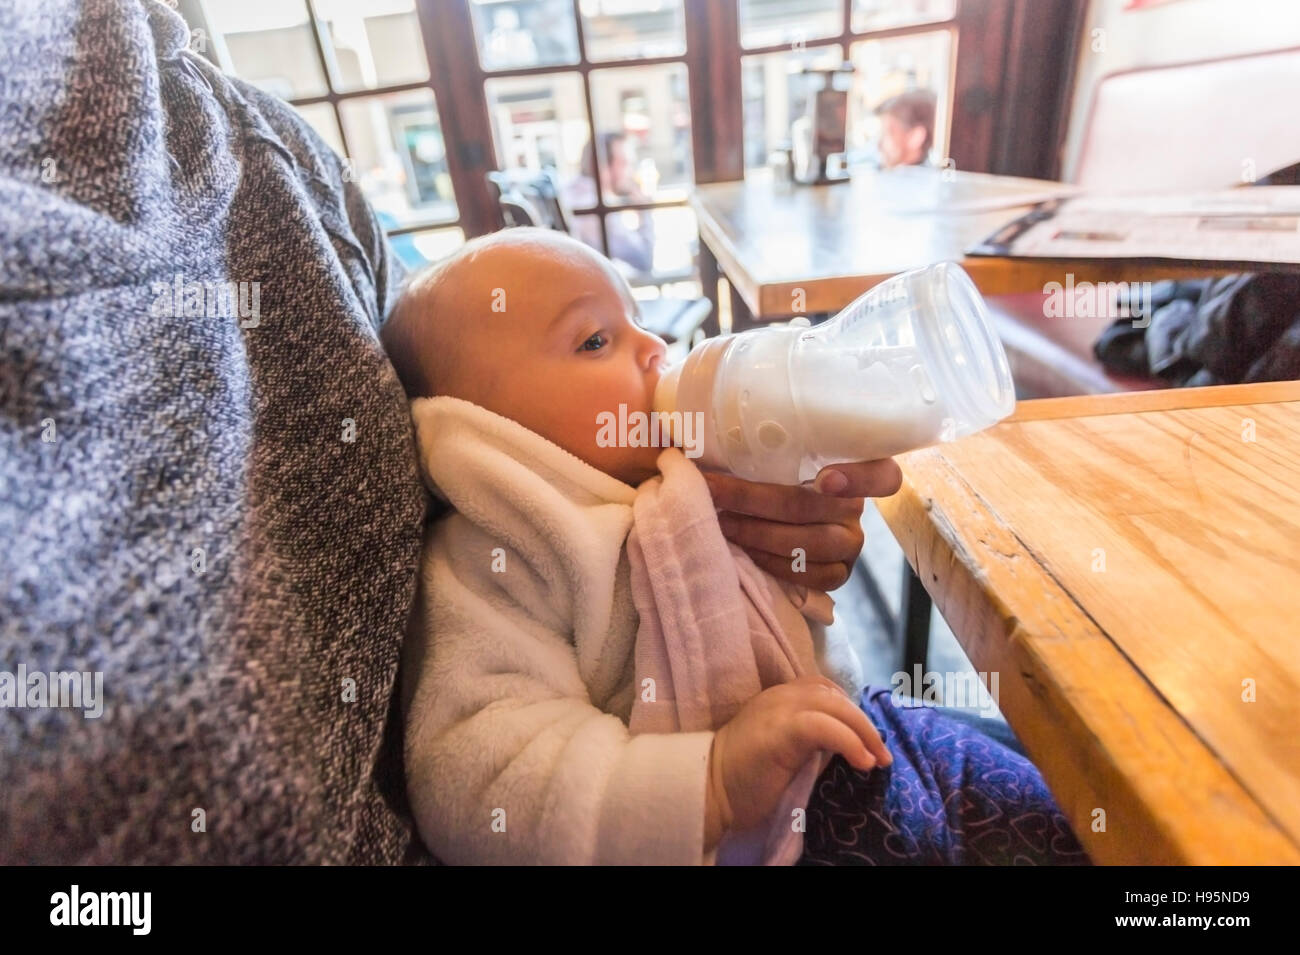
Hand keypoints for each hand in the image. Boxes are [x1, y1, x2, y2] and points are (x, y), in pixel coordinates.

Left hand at [704, 460, 902, 591]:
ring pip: (810, 544)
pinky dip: (773, 564)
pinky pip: (810, 575)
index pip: (884, 475)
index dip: (860, 478)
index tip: (823, 479)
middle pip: (813, 507)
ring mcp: (851, 545)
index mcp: (851, 469)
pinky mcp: (839, 575)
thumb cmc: (768, 477)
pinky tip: (746, 553)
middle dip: (755, 501)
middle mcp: (856, 510)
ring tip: (722, 525)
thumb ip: (756, 446)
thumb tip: (687, 441)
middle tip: (714, 495)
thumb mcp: (770, 456)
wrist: (773, 522)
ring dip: (758, 534)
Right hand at [704, 675, 891, 847]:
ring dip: (864, 731)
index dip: (849, 710)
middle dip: (865, 724)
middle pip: (834, 695)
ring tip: (877, 759)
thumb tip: (849, 746)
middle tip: (882, 754)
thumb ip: (811, 740)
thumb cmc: (744, 778)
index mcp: (779, 697)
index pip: (824, 688)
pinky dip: (851, 742)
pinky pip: (826, 726)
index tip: (865, 739)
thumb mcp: (784, 750)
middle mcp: (780, 695)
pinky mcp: (781, 729)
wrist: (709, 789)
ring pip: (835, 704)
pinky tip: (862, 762)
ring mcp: (779, 708)